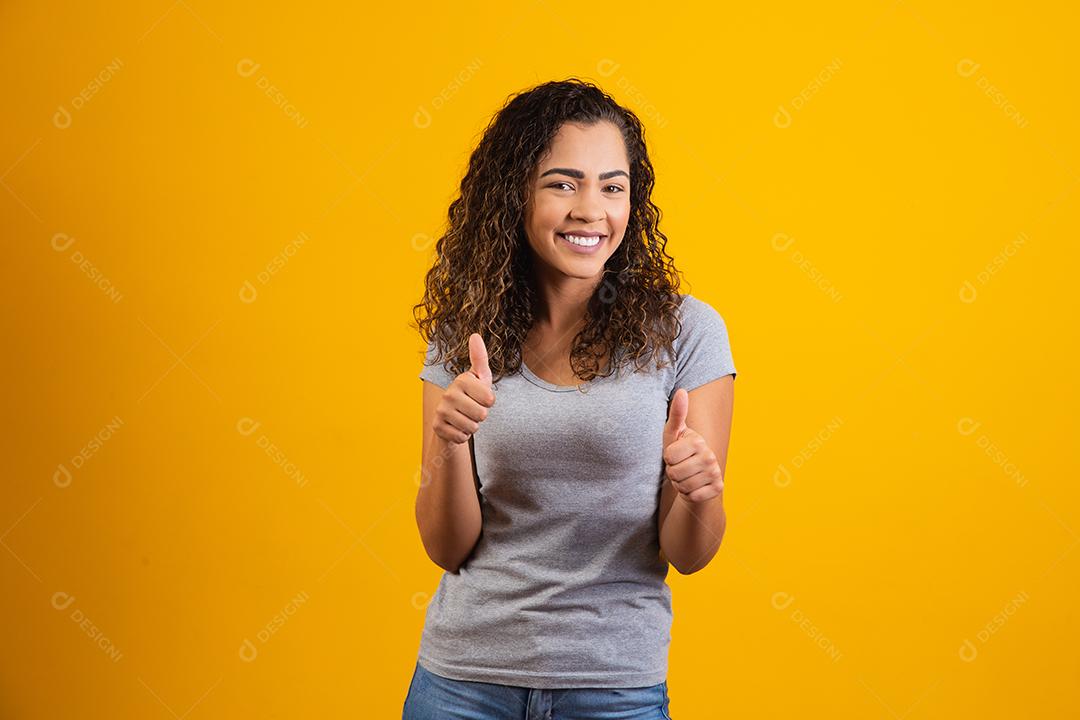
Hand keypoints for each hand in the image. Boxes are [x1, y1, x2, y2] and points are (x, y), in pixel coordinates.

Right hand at [433, 333, 495, 444]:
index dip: (489, 402)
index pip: (490, 400)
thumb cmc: (472, 394)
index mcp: (462, 380)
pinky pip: (462, 437)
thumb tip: (475, 334)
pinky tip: (457, 426)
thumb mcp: (480, 377)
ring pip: (472, 428)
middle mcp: (449, 393)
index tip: (480, 397)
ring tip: (465, 417)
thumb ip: (480, 357)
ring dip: (472, 426)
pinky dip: (463, 435)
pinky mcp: (437, 427)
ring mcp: (441, 411)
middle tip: (472, 409)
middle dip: (481, 416)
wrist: (451, 417)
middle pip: (482, 415)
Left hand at [662, 388, 722, 502]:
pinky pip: (692, 496)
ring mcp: (715, 473)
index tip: (675, 455)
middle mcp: (710, 456)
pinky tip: (694, 486)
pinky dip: (689, 494)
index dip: (667, 459)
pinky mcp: (718, 488)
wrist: (695, 476)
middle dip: (673, 473)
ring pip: (683, 486)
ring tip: (686, 476)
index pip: (668, 457)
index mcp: (697, 441)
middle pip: (674, 473)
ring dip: (680, 484)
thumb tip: (681, 391)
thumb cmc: (679, 452)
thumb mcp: (673, 433)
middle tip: (680, 467)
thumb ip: (676, 414)